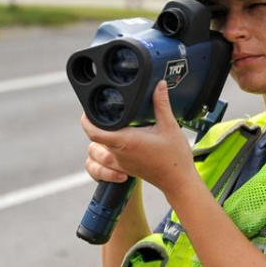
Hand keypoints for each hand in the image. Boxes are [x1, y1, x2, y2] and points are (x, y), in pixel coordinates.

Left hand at [80, 81, 196, 191]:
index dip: (87, 120)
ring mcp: (120, 163)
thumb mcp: (170, 126)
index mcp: (126, 141)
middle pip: (96, 137)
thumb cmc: (174, 158)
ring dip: (101, 137)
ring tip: (112, 126)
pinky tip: (117, 143)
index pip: (95, 132)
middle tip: (107, 110)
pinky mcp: (124, 168)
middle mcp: (119, 153)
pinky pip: (106, 159)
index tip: (88, 109)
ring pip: (99, 149)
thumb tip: (159, 85)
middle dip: (97, 123)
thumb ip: (161, 104)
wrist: (178, 181)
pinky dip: (106, 151)